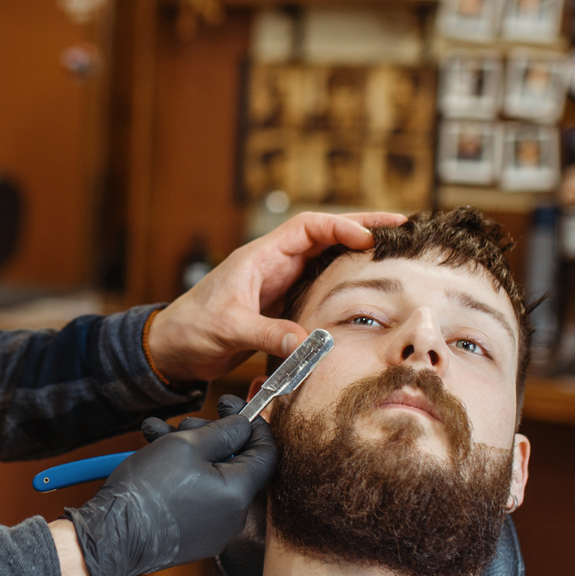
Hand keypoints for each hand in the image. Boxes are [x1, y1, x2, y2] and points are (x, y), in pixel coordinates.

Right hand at [62, 404, 276, 575]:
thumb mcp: (185, 445)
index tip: (233, 406)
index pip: (267, 453)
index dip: (253, 424)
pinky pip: (198, 498)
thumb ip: (223, 432)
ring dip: (188, 451)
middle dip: (209, 435)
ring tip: (155, 434)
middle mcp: (232, 516)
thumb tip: (244, 425)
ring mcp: (213, 531)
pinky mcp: (193, 538)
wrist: (112, 537)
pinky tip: (154, 459)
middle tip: (182, 423)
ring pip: (211, 478)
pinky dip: (182, 476)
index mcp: (238, 493)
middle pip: (235, 462)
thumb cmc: (148, 489)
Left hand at [145, 211, 402, 382]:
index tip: (367, 238)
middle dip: (362, 228)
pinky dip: (345, 283)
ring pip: (326, 259)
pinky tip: (368, 288)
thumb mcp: (228, 329)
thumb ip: (265, 333)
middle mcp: (273, 264)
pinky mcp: (282, 305)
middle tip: (402, 227)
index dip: (339, 227)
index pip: (307, 228)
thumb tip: (306, 342)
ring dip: (357, 254)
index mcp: (259, 257)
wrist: (172, 349)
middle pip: (325, 235)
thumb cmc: (191, 329)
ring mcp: (280, 283)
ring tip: (396, 251)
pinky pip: (320, 286)